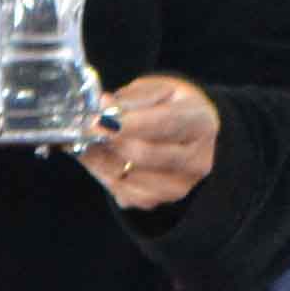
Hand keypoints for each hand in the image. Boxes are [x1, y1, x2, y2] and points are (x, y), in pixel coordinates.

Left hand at [85, 72, 218, 212]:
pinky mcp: (160, 200)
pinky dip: (105, 175)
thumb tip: (105, 106)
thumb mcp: (159, 89)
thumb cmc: (171, 106)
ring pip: (129, 177)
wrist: (187, 134)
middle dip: (111, 142)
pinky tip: (99, 158)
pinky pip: (124, 193)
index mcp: (201, 123)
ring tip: (89, 141)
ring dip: (102, 159)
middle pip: (146, 155)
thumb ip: (134, 98)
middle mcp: (197, 160)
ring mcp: (180, 185)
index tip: (102, 120)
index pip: (166, 123)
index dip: (131, 123)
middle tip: (88, 128)